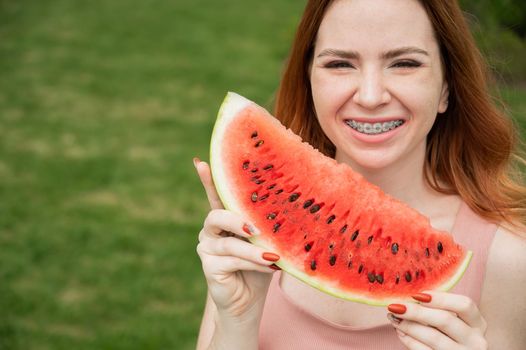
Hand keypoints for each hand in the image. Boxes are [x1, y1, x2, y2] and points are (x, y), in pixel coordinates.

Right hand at [194, 158, 277, 320]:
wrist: (249, 299)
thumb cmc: (259, 265)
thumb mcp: (265, 242)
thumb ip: (265, 227)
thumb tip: (286, 212)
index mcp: (224, 219)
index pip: (215, 195)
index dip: (208, 180)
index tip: (200, 162)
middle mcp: (210, 230)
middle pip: (216, 216)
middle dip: (236, 220)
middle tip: (255, 230)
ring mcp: (206, 248)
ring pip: (229, 244)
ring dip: (253, 251)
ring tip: (274, 255)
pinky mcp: (209, 266)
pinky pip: (233, 261)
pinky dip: (255, 264)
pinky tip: (270, 266)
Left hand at [387, 291, 487, 348]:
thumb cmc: (449, 335)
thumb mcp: (452, 321)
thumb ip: (438, 308)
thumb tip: (411, 296)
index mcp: (478, 323)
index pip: (465, 304)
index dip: (440, 298)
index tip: (417, 295)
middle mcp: (476, 340)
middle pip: (445, 320)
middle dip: (417, 312)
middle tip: (395, 306)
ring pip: (433, 337)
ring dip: (409, 326)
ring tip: (393, 318)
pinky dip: (409, 340)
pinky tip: (400, 331)